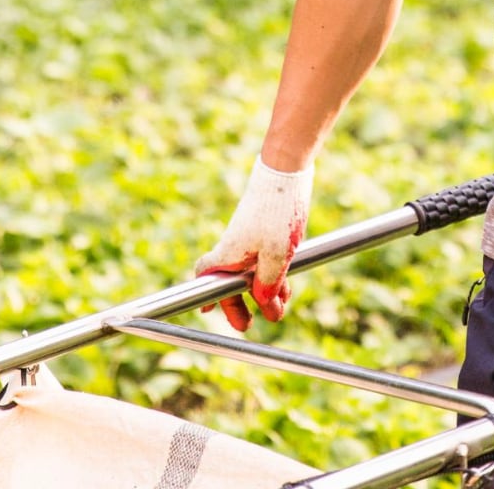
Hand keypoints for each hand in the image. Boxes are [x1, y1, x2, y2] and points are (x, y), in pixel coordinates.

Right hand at [196, 156, 312, 330]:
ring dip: (264, 290)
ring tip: (282, 305)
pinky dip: (273, 274)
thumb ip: (269, 283)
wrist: (286, 171)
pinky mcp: (264, 229)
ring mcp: (250, 236)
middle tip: (253, 322)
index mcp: (230, 252)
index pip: (206, 274)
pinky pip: (264, 259)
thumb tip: (265, 304)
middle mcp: (235, 245)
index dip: (205, 295)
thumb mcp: (277, 255)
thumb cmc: (277, 211)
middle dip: (243, 303)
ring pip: (251, 271)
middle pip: (231, 280)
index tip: (206, 310)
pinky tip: (288, 284)